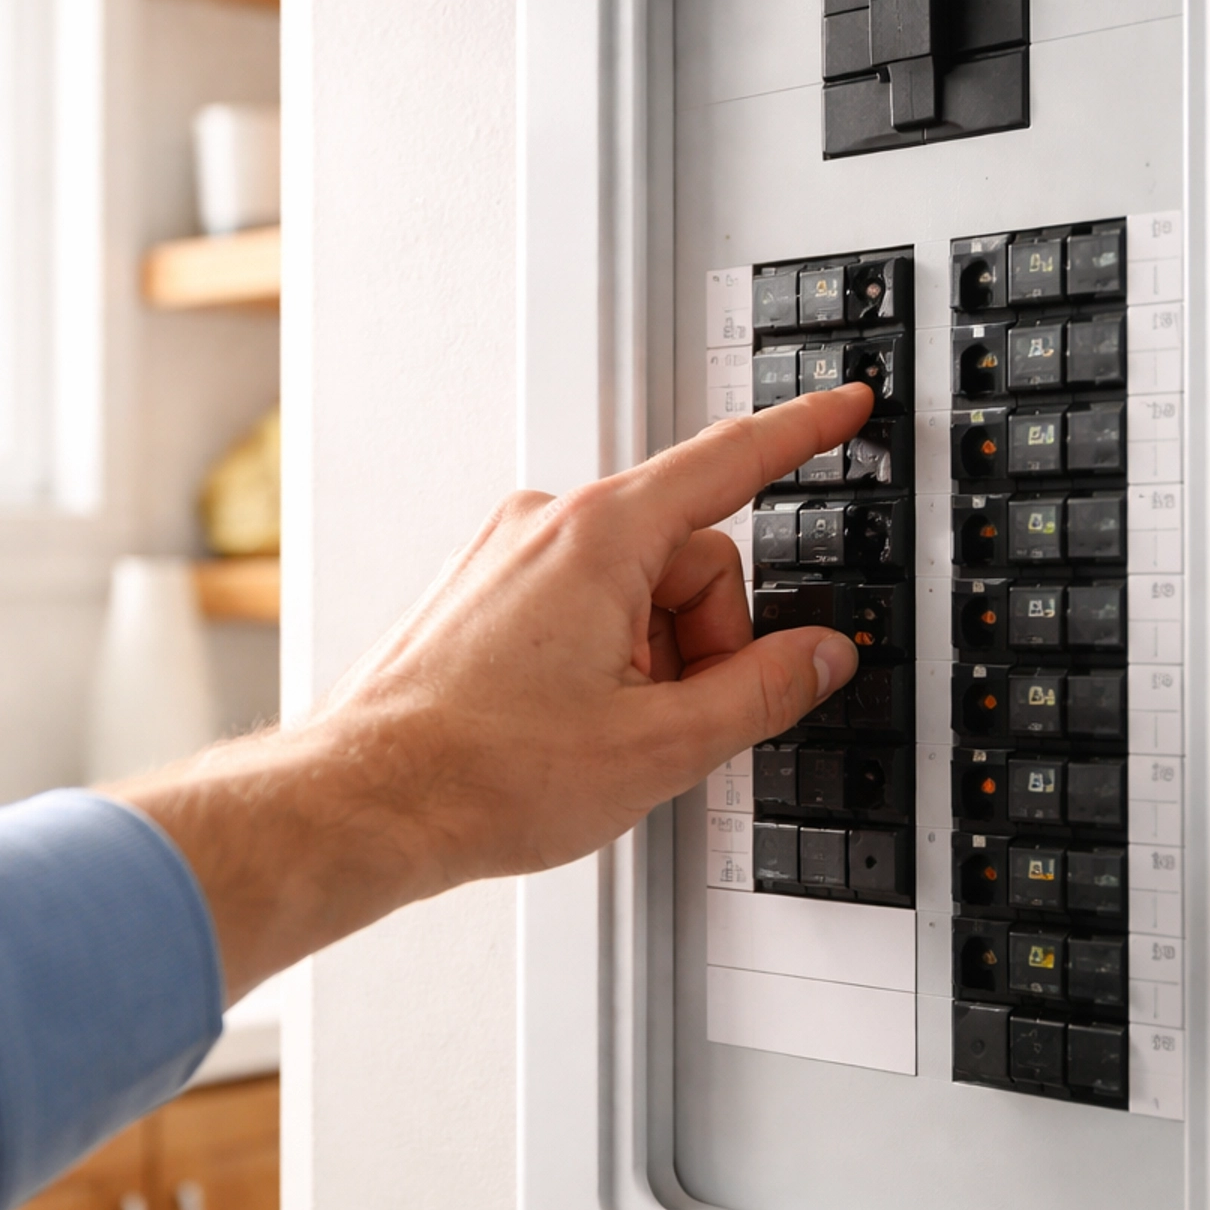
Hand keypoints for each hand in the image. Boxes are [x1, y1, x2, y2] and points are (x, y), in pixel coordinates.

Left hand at [117, 384, 874, 1001]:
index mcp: (600, 536)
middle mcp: (546, 525)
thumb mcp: (662, 745)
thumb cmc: (479, 773)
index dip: (803, 432)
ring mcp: (506, 558)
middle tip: (677, 719)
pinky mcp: (480, 594)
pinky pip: (578, 607)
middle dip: (705, 638)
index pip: (731, 460)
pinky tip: (570, 727)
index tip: (846, 406)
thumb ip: (763, 691)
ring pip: (633, 589)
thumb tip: (819, 657)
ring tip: (607, 735)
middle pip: (687, 556)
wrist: (364, 803)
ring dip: (650, 659)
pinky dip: (601, 661)